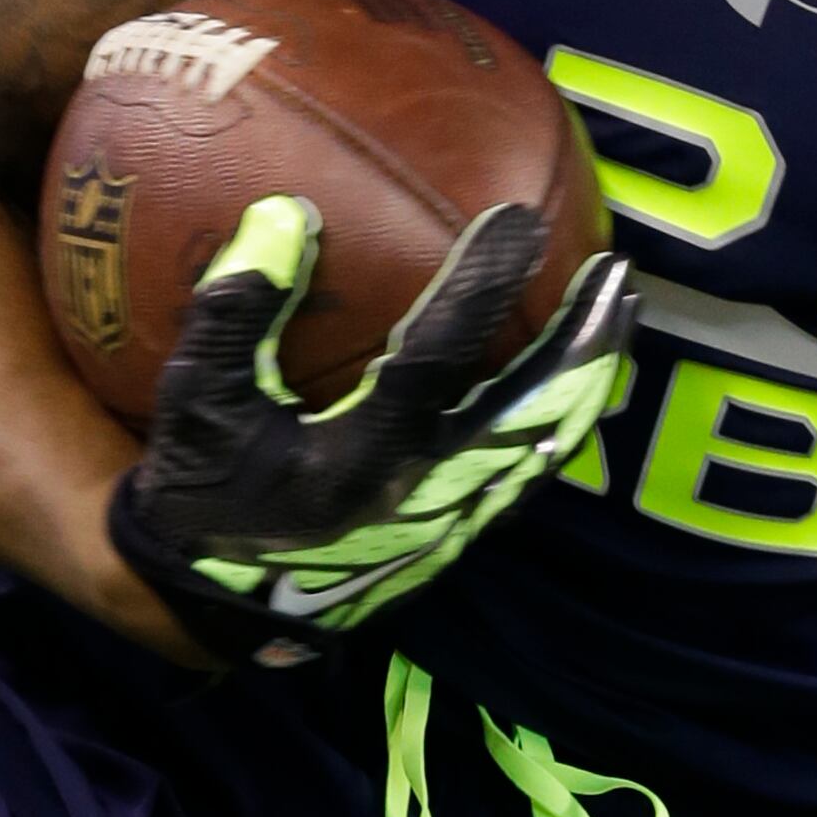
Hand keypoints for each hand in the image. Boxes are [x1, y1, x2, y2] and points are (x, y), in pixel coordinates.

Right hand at [108, 193, 635, 663]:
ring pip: (544, 445)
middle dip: (583, 343)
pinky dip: (561, 413)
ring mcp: (450, 519)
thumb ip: (234, 313)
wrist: (219, 603)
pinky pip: (529, 467)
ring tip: (619, 312)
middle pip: (532, 414)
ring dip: (586, 378)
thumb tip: (288, 213)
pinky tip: (576, 374)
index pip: (437, 361)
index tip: (518, 219)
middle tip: (618, 270)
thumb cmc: (204, 491)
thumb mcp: (197, 402)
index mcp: (360, 460)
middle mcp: (423, 494)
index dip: (480, 288)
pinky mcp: (457, 533)